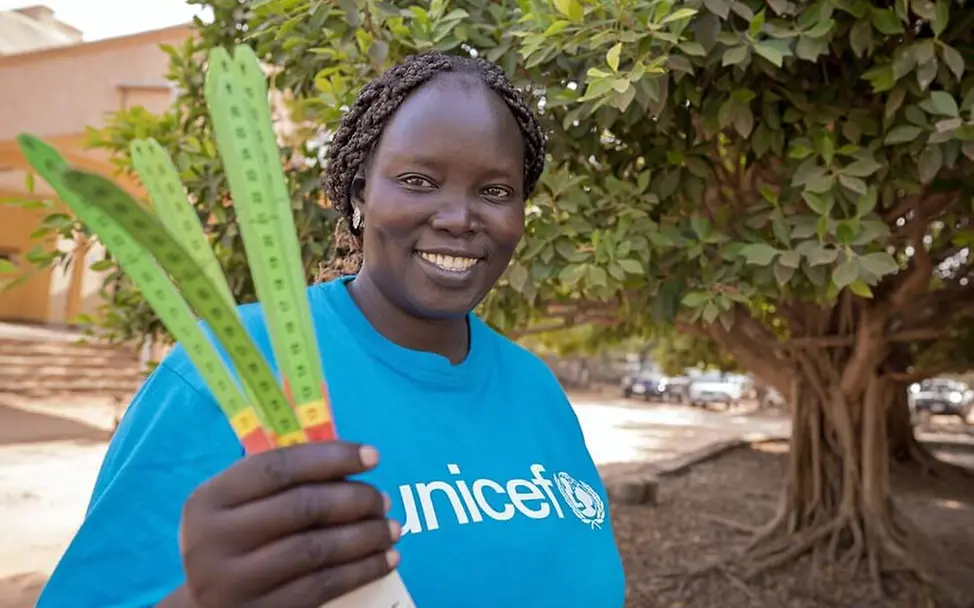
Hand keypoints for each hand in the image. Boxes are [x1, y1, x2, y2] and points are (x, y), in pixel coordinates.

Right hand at [178, 442, 400, 607]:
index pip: (278, 467)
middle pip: (302, 508)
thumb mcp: (237, 507)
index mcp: (210, 499)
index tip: (372, 456)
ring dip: (365, 536)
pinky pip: (322, 586)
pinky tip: (385, 559)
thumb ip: (281, 483)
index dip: (331, 457)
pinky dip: (361, 570)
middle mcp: (215, 539)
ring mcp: (234, 582)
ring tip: (391, 528)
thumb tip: (349, 465)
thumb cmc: (233, 541)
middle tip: (383, 500)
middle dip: (354, 500)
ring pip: (316, 549)